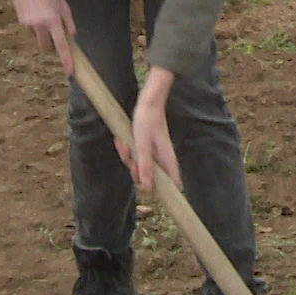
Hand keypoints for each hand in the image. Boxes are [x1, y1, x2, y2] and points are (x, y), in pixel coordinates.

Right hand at [11, 0, 75, 73]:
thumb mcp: (64, 5)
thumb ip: (69, 23)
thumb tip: (71, 37)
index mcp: (53, 21)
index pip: (61, 45)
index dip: (66, 59)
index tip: (69, 71)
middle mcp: (40, 25)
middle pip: (47, 48)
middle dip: (52, 46)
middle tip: (56, 36)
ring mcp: (29, 25)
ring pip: (39, 39)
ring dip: (44, 34)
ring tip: (45, 17)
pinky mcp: (21, 22)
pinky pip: (32, 31)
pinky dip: (36, 27)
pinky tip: (36, 13)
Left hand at [124, 68, 181, 191]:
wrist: (147, 103)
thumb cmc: (147, 122)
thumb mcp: (142, 145)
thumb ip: (145, 166)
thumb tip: (147, 188)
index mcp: (167, 160)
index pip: (173, 184)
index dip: (163, 192)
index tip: (148, 191)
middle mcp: (162, 159)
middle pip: (149, 177)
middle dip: (135, 170)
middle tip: (130, 159)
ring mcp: (154, 153)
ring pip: (139, 166)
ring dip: (128, 157)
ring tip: (124, 144)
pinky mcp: (146, 148)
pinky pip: (134, 156)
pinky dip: (127, 149)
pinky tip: (122, 140)